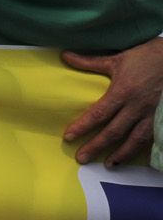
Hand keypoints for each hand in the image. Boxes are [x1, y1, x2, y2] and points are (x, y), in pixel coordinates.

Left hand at [61, 38, 162, 166]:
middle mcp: (138, 106)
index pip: (98, 114)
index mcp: (123, 92)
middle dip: (97, 146)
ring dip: (123, 154)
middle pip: (114, 131)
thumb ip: (90, 62)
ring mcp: (154, 113)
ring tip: (110, 164)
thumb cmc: (147, 56)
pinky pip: (158, 137)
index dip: (83, 127)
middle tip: (82, 158)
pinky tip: (146, 161)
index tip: (69, 137)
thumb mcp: (118, 58)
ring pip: (137, 139)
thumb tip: (65, 56)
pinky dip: (153, 150)